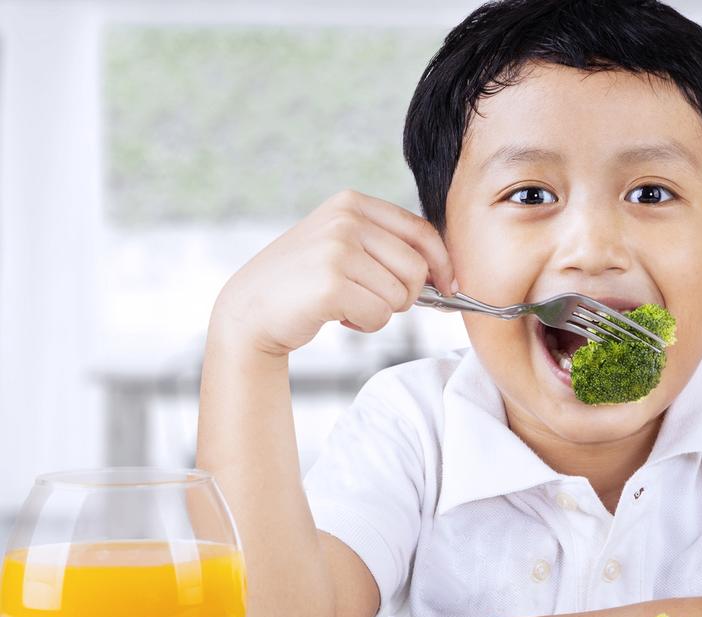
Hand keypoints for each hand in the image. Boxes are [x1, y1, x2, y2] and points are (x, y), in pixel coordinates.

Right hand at [212, 189, 454, 356]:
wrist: (250, 310)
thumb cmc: (305, 283)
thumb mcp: (344, 246)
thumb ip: (388, 247)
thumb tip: (447, 275)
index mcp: (353, 204)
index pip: (421, 232)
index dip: (442, 263)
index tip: (449, 286)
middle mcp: (346, 219)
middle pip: (417, 268)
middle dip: (407, 296)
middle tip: (374, 301)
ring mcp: (337, 249)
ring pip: (401, 296)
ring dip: (381, 313)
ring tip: (349, 306)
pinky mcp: (331, 284)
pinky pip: (380, 315)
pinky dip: (366, 325)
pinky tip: (338, 316)